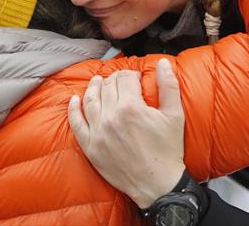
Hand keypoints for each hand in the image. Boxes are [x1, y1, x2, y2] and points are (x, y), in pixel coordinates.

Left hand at [68, 59, 185, 208]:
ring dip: (93, 87)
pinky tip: (74, 100)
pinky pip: (76, 123)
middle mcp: (110, 117)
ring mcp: (98, 132)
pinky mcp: (90, 147)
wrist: (158, 184)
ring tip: (97, 82)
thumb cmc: (168, 151)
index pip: (124, 78)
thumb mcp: (174, 115)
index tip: (136, 79)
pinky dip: (73, 109)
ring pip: (90, 100)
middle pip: (107, 86)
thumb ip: (169, 85)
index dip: (131, 74)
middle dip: (115, 80)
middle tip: (122, 83)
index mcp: (131, 107)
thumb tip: (162, 63)